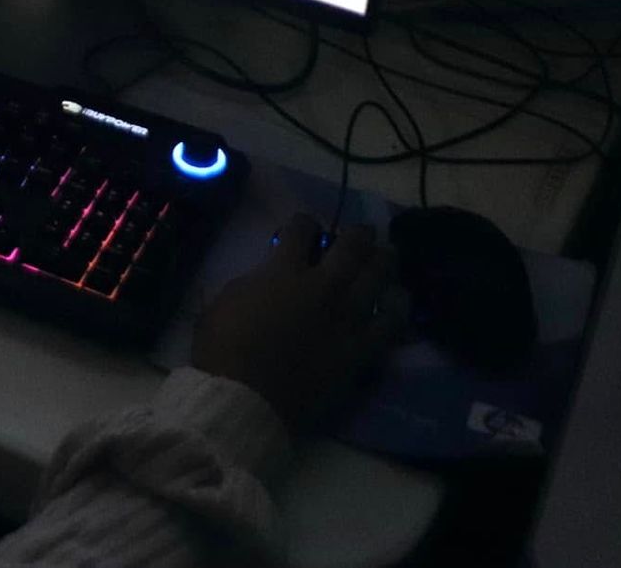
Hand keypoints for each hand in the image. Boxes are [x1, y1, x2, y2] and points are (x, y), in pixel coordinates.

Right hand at [192, 217, 404, 431]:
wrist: (244, 398)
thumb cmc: (222, 349)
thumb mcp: (226, 299)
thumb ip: (255, 280)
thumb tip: (270, 275)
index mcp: (284, 271)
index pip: (302, 229)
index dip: (304, 222)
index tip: (305, 226)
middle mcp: (322, 287)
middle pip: (351, 247)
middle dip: (358, 234)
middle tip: (363, 232)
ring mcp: (346, 318)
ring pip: (378, 278)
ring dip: (384, 261)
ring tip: (387, 255)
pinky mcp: (360, 350)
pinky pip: (390, 324)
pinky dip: (396, 307)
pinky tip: (398, 300)